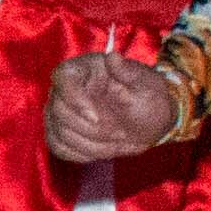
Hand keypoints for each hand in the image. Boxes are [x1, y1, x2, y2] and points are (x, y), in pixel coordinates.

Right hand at [43, 55, 191, 160]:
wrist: (152, 122)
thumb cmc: (150, 98)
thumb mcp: (146, 84)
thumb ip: (127, 72)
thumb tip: (113, 57)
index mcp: (86, 68)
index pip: (62, 77)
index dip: (73, 99)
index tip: (96, 118)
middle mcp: (67, 88)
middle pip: (58, 109)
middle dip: (89, 129)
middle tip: (119, 134)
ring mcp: (62, 111)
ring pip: (58, 131)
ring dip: (89, 144)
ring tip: (117, 142)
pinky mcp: (61, 132)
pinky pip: (58, 147)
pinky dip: (80, 153)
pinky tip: (102, 150)